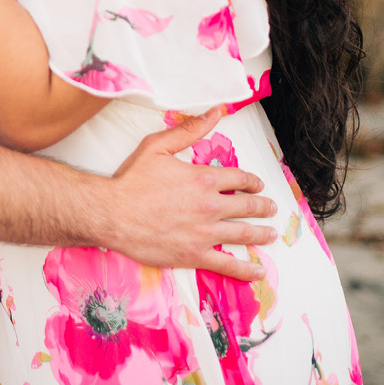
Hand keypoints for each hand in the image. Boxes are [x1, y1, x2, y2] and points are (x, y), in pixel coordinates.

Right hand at [109, 107, 276, 279]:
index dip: (252, 182)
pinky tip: (258, 272)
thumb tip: (216, 113)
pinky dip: (246, 270)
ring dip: (261, 233)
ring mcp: (204, 233)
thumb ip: (190, 130)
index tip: (257, 185)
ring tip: (271, 233)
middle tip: (271, 208)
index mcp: (203, 179)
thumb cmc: (131, 180)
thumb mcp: (158, 146)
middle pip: (247, 206)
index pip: (239, 179)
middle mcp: (210, 206)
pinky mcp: (194, 255)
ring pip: (243, 234)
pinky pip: (228, 265)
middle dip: (263, 206)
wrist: (112, 213)